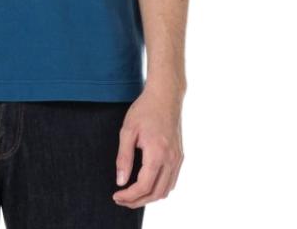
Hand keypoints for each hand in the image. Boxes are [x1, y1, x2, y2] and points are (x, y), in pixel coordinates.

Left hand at [113, 83, 184, 208]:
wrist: (165, 95)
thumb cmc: (144, 110)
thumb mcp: (128, 130)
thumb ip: (123, 157)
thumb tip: (120, 181)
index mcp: (157, 154)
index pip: (143, 186)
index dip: (129, 196)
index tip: (116, 196)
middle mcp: (171, 160)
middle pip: (156, 193)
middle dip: (138, 201)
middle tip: (121, 199)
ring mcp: (178, 158)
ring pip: (166, 190)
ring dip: (149, 197)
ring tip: (132, 195)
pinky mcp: (180, 155)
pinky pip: (172, 180)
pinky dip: (160, 188)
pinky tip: (148, 185)